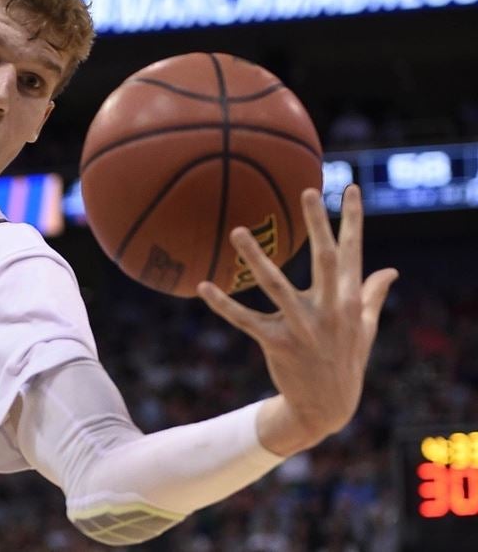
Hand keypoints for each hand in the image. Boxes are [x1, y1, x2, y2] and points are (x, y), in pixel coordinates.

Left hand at [197, 185, 397, 454]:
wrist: (327, 407)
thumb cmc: (345, 359)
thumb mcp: (365, 327)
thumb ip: (373, 295)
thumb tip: (390, 270)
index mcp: (350, 301)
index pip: (353, 252)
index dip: (353, 219)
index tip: (348, 187)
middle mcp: (329, 310)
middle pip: (324, 260)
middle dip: (317, 225)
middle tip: (307, 190)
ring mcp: (302, 327)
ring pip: (276, 286)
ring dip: (255, 258)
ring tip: (237, 230)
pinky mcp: (276, 343)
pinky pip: (245, 320)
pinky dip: (224, 304)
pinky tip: (204, 285)